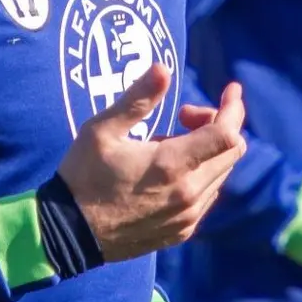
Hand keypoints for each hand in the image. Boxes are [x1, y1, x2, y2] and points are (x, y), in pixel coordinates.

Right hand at [55, 65, 246, 261]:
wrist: (68, 233)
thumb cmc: (83, 176)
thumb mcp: (102, 130)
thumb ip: (138, 99)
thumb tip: (163, 68)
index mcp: (172, 165)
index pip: (226, 134)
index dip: (233, 107)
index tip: (230, 89)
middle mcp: (189, 194)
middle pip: (232, 152)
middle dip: (218, 123)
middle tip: (183, 115)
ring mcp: (188, 217)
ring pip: (221, 174)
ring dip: (208, 150)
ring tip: (167, 143)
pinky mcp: (182, 231)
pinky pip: (207, 196)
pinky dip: (201, 174)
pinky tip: (169, 171)